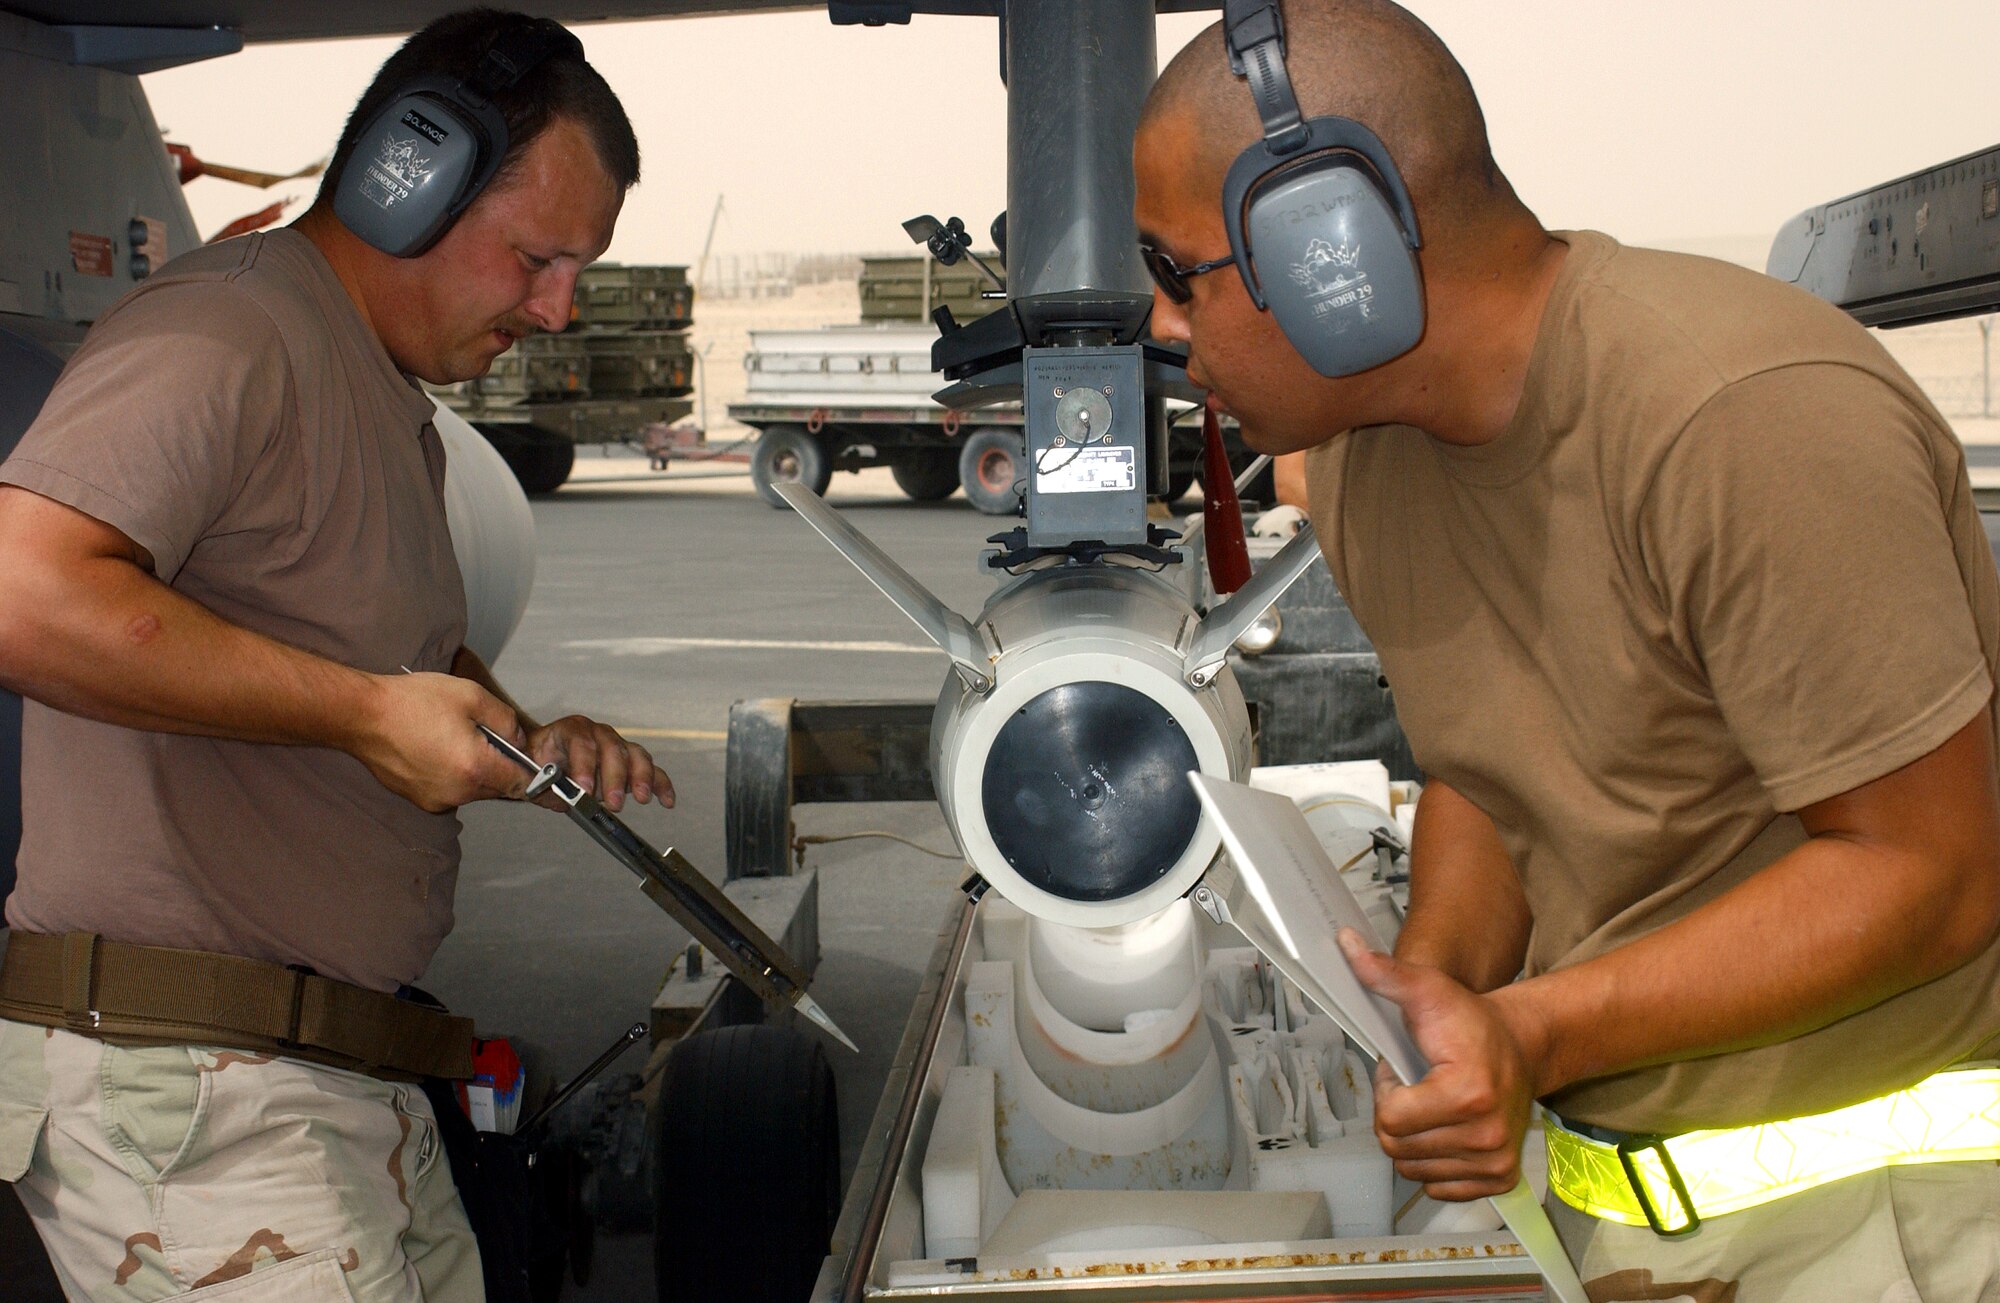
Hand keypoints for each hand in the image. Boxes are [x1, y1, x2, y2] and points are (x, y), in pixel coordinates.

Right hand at [350, 671, 531, 812]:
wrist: (363, 715)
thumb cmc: (414, 702)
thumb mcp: (471, 696)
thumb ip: (505, 720)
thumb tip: (518, 740)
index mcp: (476, 769)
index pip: (522, 784)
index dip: (533, 773)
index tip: (532, 761)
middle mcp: (458, 793)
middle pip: (498, 788)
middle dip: (500, 766)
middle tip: (484, 736)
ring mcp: (436, 800)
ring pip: (473, 790)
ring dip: (475, 771)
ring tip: (454, 739)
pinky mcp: (419, 799)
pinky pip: (450, 791)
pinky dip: (452, 775)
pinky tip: (436, 749)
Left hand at [526, 715, 674, 812]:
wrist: (546, 760)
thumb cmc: (539, 763)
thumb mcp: (529, 771)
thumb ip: (540, 781)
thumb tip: (551, 790)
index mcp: (570, 730)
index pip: (580, 741)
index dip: (584, 764)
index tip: (584, 788)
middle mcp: (597, 734)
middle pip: (612, 748)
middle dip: (614, 777)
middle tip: (613, 803)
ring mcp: (617, 746)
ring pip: (635, 755)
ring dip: (640, 777)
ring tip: (641, 798)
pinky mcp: (631, 762)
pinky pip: (651, 770)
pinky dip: (660, 784)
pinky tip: (666, 801)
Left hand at [1339, 929, 1537, 1200]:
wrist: (1520, 1046)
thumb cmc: (1471, 1023)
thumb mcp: (1427, 990)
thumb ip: (1385, 973)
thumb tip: (1346, 946)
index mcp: (1467, 1095)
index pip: (1390, 1118)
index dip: (1386, 1092)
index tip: (1401, 1072)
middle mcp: (1486, 1135)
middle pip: (1397, 1146)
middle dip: (1395, 1115)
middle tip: (1414, 1087)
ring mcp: (1494, 1161)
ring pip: (1411, 1169)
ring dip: (1410, 1139)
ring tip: (1429, 1105)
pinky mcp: (1498, 1178)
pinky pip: (1436, 1187)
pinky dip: (1430, 1162)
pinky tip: (1443, 1131)